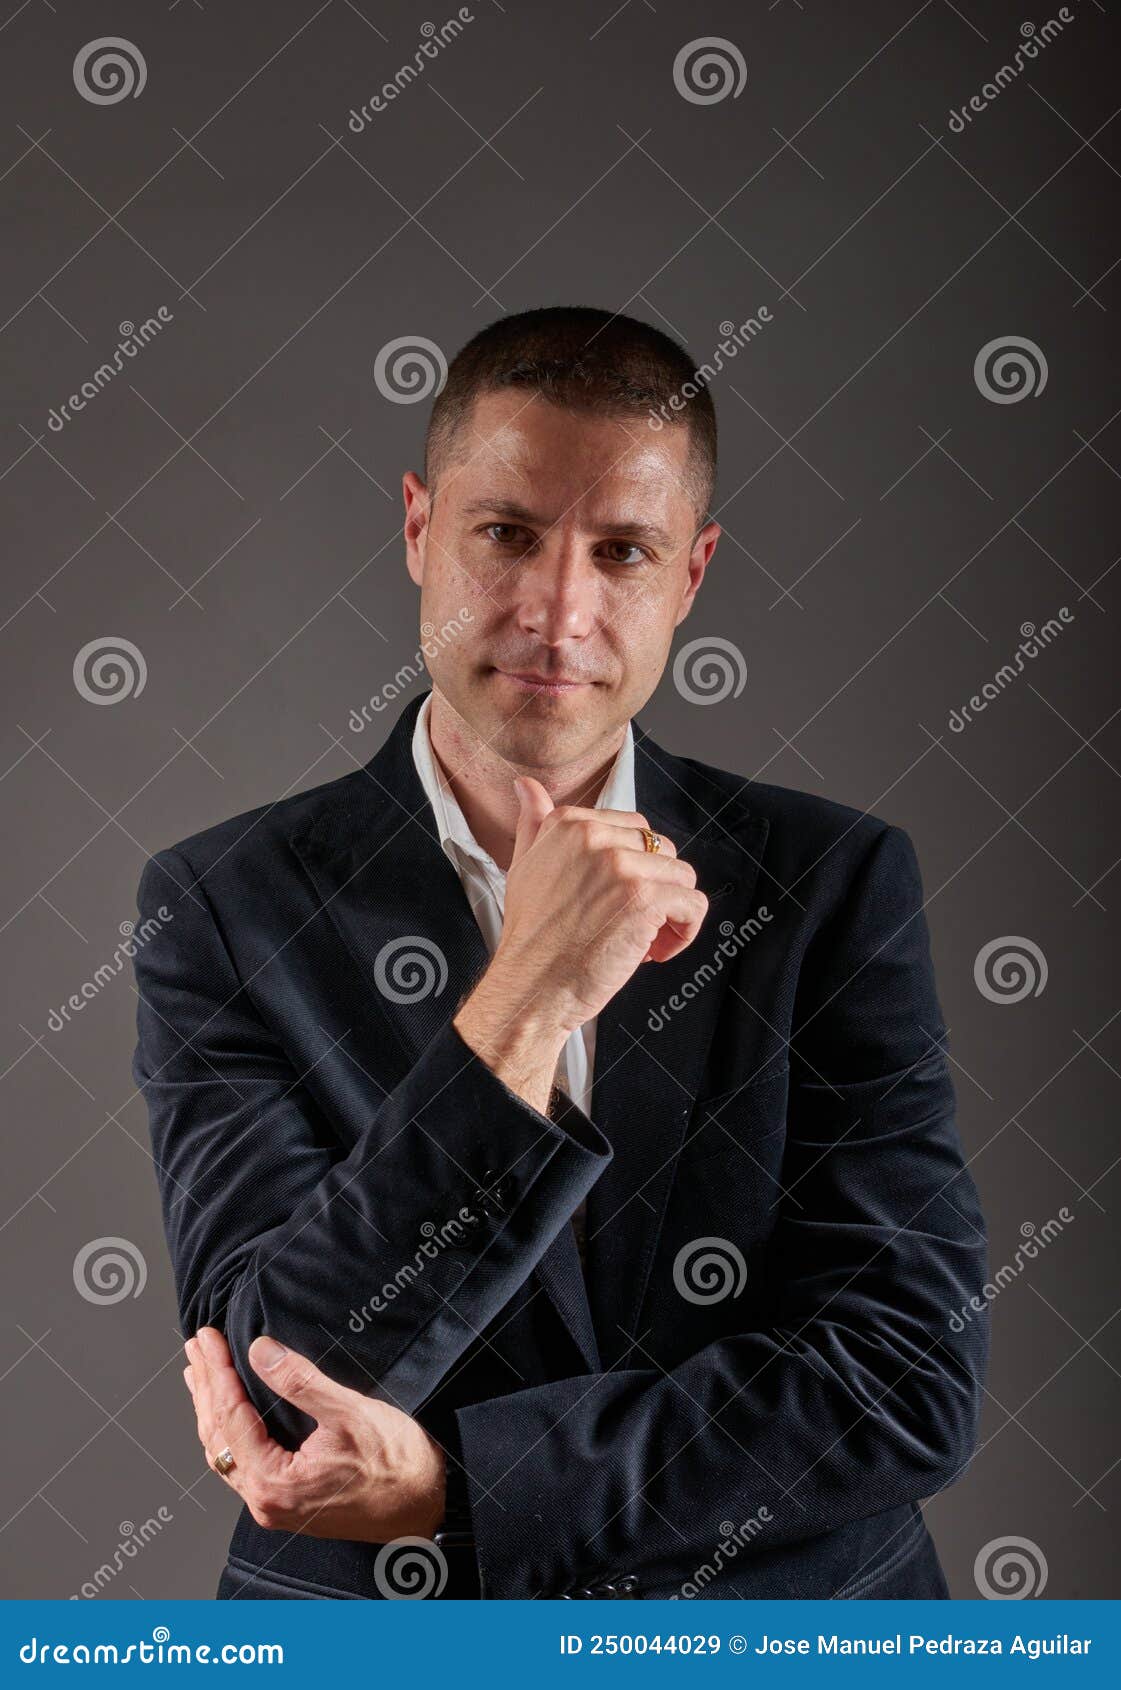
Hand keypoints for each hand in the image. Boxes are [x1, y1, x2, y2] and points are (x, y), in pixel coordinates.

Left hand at [183, 1327, 445, 1541]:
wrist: (427, 1504)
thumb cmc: (396, 1464)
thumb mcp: (349, 1412)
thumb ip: (300, 1382)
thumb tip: (260, 1351)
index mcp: (275, 1483)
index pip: (230, 1417)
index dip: (217, 1372)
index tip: (208, 1338)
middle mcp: (266, 1501)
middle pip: (218, 1436)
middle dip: (206, 1387)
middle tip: (196, 1346)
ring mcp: (275, 1505)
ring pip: (227, 1452)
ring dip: (212, 1409)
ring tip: (199, 1374)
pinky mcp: (287, 1501)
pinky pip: (242, 1463)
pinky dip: (229, 1431)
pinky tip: (228, 1413)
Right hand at [454, 780, 706, 1106]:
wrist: (529, 988)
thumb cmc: (531, 937)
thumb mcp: (522, 867)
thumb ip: (533, 823)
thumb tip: (527, 785)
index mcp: (569, 823)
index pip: (635, 829)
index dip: (633, 870)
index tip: (611, 901)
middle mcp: (595, 836)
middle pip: (662, 850)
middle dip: (654, 889)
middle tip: (625, 925)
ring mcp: (621, 866)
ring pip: (682, 877)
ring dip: (669, 914)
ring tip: (638, 942)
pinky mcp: (645, 898)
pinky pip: (693, 905)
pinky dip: (683, 933)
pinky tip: (652, 953)